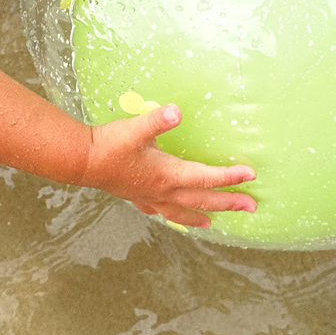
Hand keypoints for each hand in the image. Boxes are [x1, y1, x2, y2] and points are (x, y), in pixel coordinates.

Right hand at [82, 103, 257, 228]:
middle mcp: (163, 190)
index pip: (206, 177)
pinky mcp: (137, 196)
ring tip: (214, 223)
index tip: (251, 175)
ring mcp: (149, 196)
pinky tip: (170, 214)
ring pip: (182, 212)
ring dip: (201, 216)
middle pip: (202, 200)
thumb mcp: (137, 128)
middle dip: (228, 202)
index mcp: (168, 174)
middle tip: (251, 207)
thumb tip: (176, 111)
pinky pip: (161, 211)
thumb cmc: (111, 144)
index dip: (230, 177)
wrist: (83, 161)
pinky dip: (173, 215)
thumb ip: (158, 120)